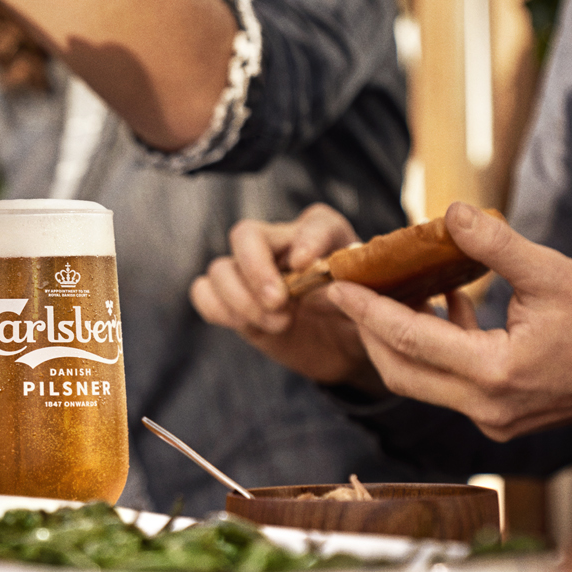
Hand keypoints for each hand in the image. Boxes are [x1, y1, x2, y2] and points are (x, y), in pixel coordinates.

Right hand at [190, 204, 379, 387]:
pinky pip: (204, 293)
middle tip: (278, 302)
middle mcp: (280, 244)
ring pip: (220, 268)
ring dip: (242, 300)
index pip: (314, 224)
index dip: (307, 240)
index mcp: (323, 235)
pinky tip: (250, 326)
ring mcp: (251, 271)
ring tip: (279, 324)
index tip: (307, 264)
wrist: (341, 347)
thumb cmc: (355, 316)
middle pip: (245, 234)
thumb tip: (317, 285)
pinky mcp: (233, 299)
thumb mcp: (368, 304)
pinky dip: (219, 309)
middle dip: (256, 270)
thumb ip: (348, 290)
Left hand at [327, 202, 571, 439]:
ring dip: (402, 336)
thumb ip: (497, 247)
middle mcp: (486, 407)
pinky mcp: (500, 417)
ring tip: (398, 286)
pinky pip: (448, 383)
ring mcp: (493, 419)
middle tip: (353, 287)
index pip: (411, 340)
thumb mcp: (553, 274)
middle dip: (371, 328)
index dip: (368, 311)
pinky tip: (446, 302)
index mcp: (495, 374)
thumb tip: (450, 213)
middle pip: (402, 370)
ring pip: (421, 380)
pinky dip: (436, 346)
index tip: (337, 285)